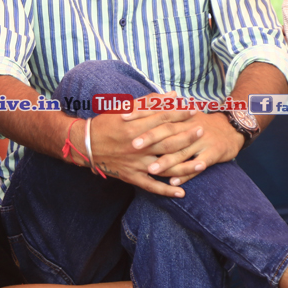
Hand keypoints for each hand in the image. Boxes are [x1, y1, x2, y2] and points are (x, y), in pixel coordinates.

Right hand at [85, 102, 203, 197]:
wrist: (85, 145)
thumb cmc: (105, 124)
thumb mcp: (124, 109)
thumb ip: (149, 102)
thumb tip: (172, 96)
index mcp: (134, 127)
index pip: (162, 119)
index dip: (179, 114)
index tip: (193, 111)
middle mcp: (137, 147)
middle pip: (167, 142)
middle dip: (186, 137)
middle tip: (202, 131)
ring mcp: (135, 163)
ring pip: (164, 166)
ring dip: (184, 167)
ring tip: (202, 164)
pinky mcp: (131, 176)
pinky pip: (151, 186)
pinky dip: (166, 190)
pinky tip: (181, 192)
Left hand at [134, 111, 244, 185]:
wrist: (232, 129)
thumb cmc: (202, 122)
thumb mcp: (185, 112)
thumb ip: (165, 108)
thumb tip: (142, 104)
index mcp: (181, 115)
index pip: (157, 112)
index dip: (141, 114)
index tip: (123, 117)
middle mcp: (190, 126)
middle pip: (168, 132)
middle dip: (151, 138)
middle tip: (134, 145)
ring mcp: (202, 141)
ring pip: (182, 152)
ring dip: (167, 161)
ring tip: (151, 169)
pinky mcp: (212, 154)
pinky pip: (198, 165)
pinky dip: (187, 174)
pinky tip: (175, 182)